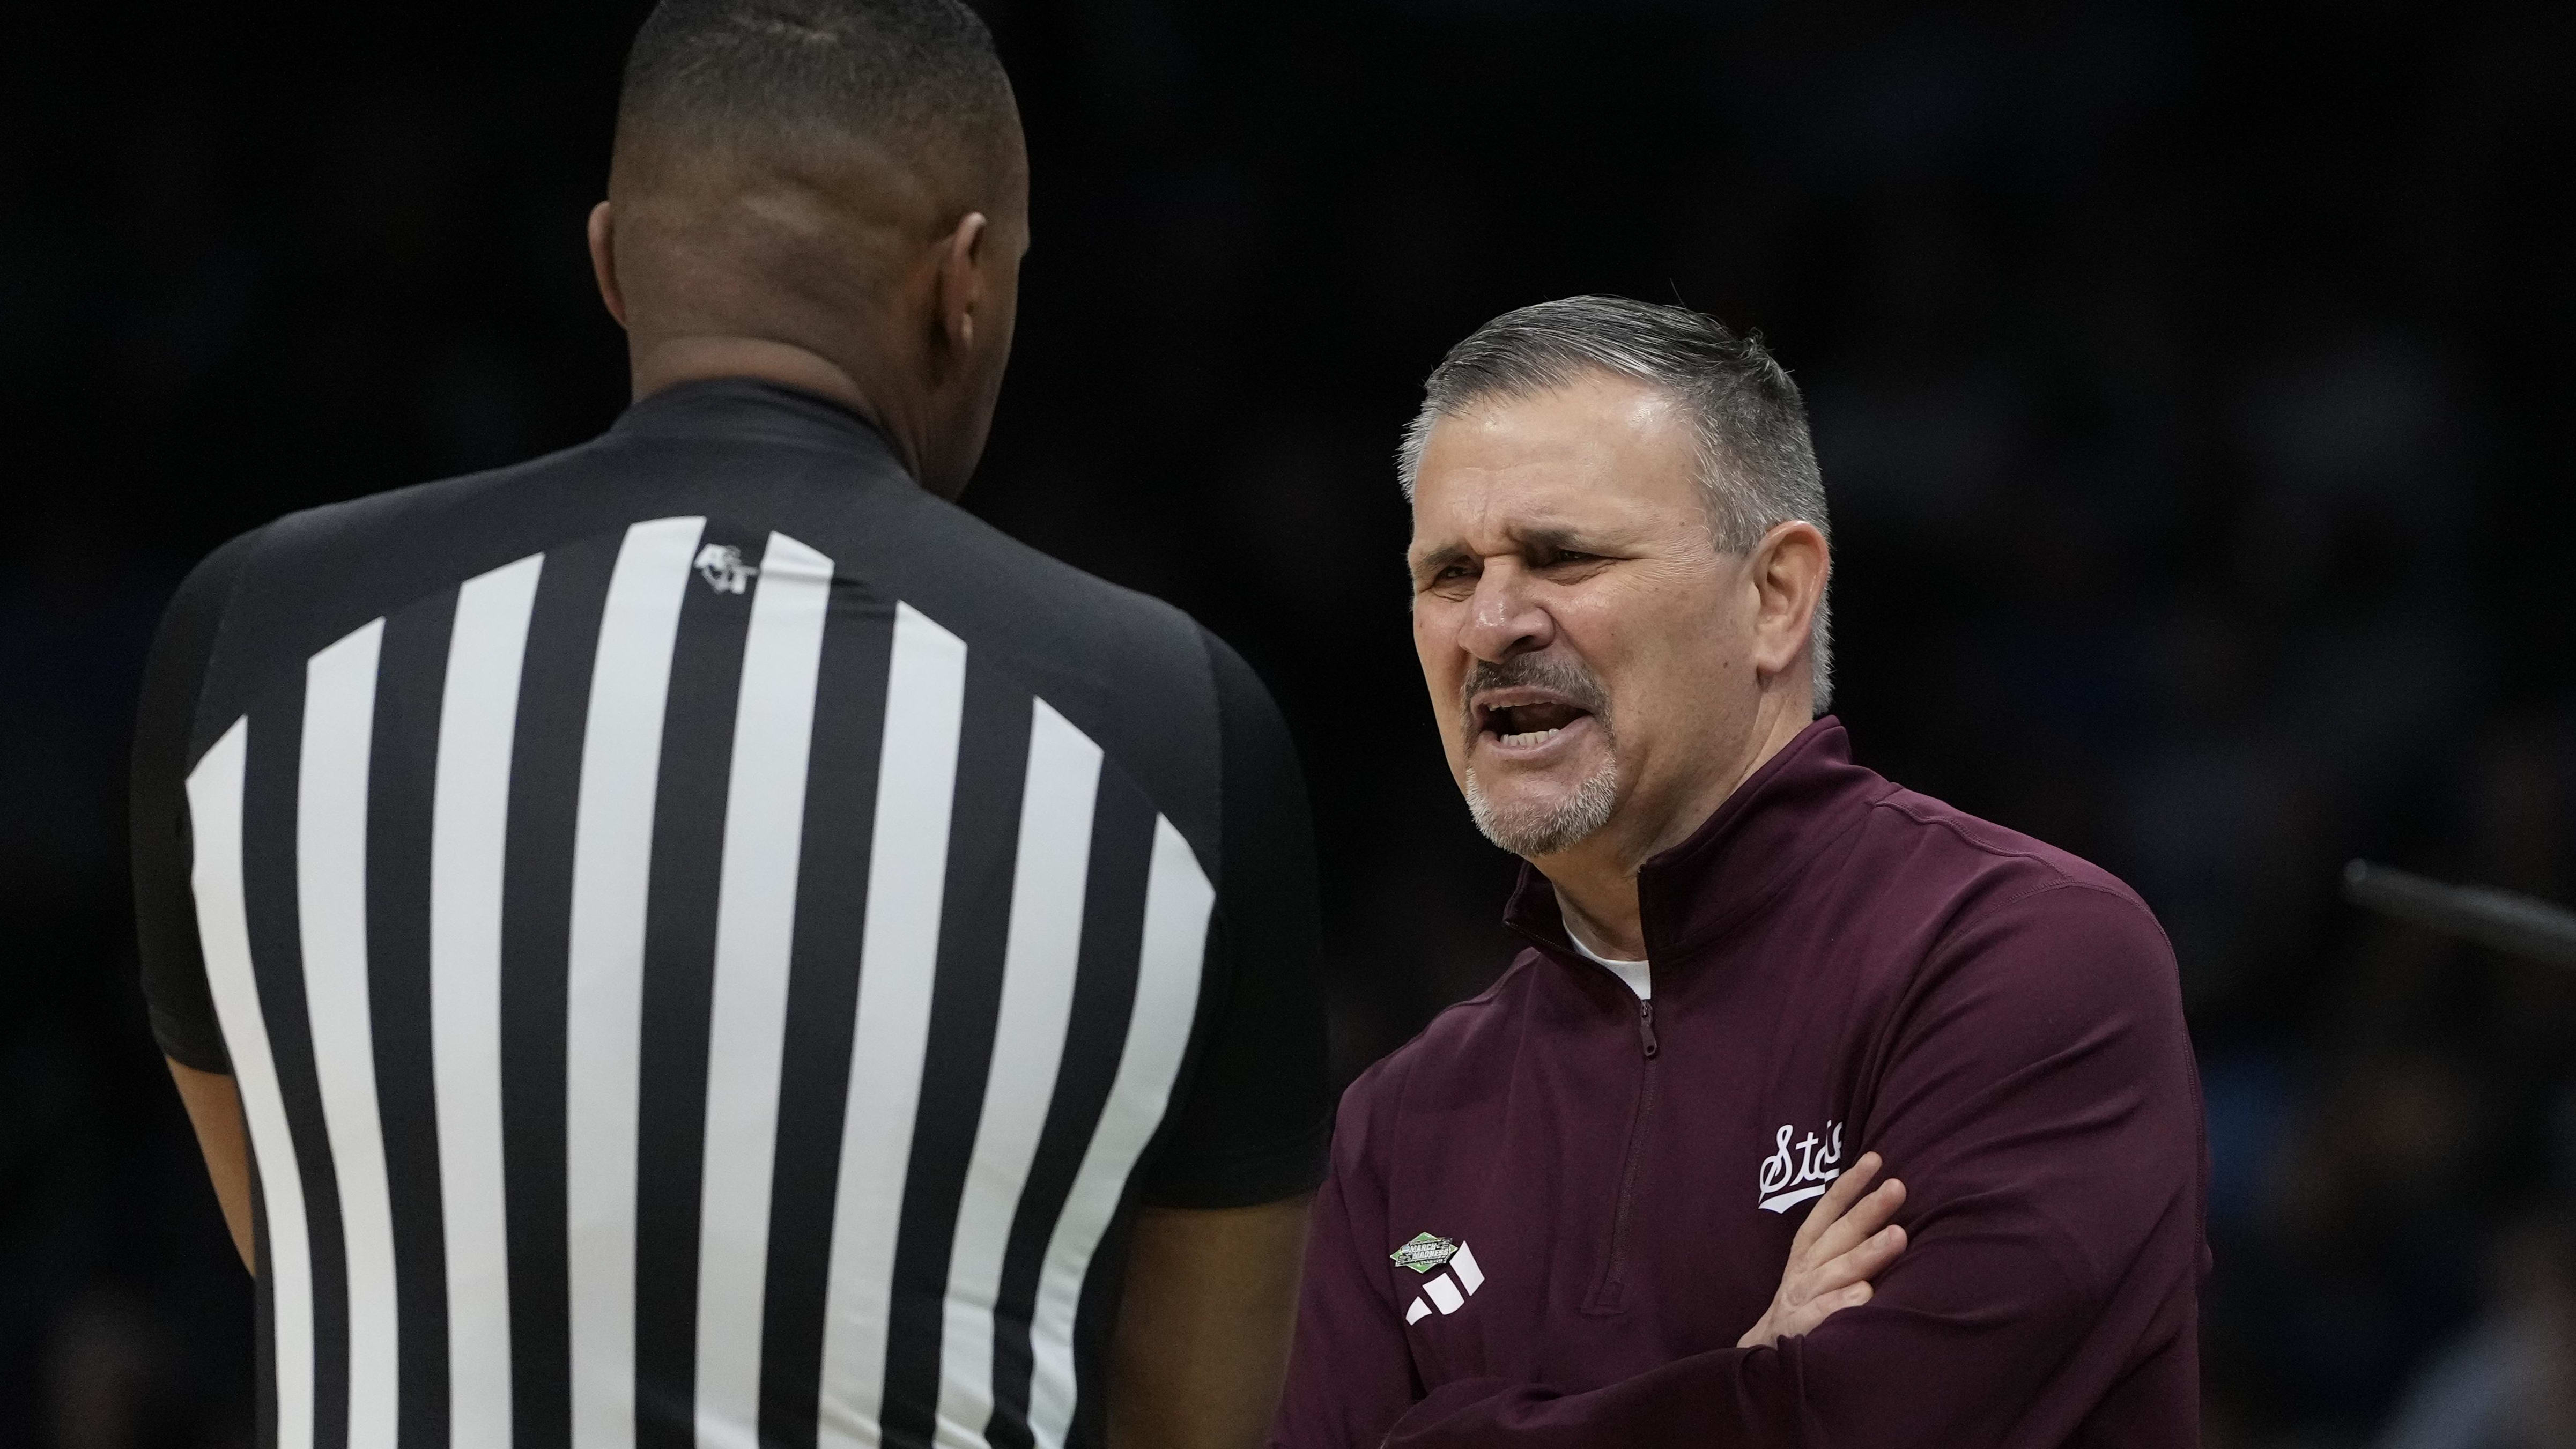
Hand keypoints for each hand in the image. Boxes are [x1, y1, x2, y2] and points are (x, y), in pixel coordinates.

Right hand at [1736, 1150, 1906, 1348]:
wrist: (1761, 1357)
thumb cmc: (1805, 1309)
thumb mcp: (1819, 1273)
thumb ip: (1844, 1248)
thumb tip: (1890, 1223)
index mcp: (1808, 1253)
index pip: (1828, 1213)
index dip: (1849, 1185)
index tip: (1875, 1160)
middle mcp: (1804, 1271)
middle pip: (1839, 1236)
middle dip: (1868, 1210)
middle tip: (1897, 1187)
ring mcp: (1800, 1299)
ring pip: (1835, 1271)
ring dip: (1866, 1253)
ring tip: (1897, 1236)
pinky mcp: (1799, 1331)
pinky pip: (1822, 1314)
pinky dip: (1841, 1303)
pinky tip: (1865, 1294)